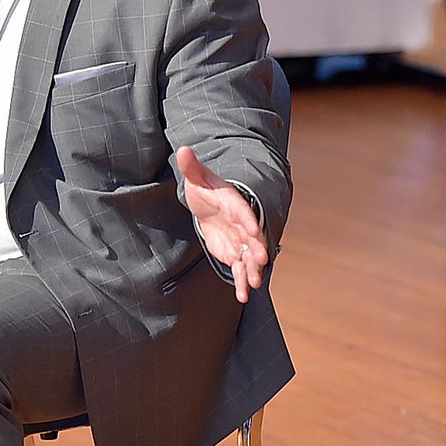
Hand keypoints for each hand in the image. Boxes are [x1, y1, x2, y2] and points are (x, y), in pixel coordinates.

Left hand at [177, 145, 267, 303]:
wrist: (210, 205)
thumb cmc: (205, 189)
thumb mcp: (196, 178)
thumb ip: (192, 167)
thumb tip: (183, 149)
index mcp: (233, 204)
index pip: (243, 212)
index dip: (248, 221)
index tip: (254, 231)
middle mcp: (241, 224)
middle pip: (252, 237)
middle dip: (257, 248)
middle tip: (262, 260)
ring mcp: (240, 240)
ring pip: (248, 256)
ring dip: (252, 269)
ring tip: (256, 283)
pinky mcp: (234, 254)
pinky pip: (240, 270)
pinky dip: (242, 282)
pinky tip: (243, 296)